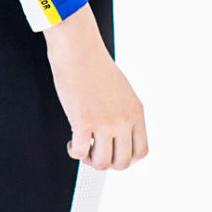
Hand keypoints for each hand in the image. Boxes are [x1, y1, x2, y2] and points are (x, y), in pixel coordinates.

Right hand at [44, 5, 146, 169]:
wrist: (78, 49)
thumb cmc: (94, 65)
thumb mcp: (122, 90)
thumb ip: (124, 112)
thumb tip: (116, 134)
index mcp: (136, 112)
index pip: (141, 152)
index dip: (126, 159)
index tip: (112, 153)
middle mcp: (123, 120)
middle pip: (122, 162)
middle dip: (106, 162)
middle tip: (94, 152)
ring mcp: (104, 122)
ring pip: (102, 162)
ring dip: (89, 160)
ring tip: (81, 146)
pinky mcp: (82, 121)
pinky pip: (80, 152)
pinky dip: (74, 152)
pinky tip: (71, 141)